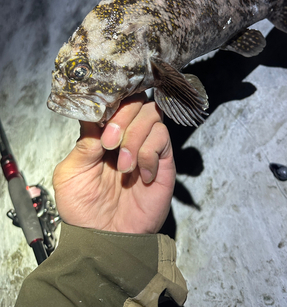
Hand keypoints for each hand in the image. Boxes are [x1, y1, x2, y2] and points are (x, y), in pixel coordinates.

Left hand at [53, 93, 174, 233]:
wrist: (105, 240)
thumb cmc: (84, 209)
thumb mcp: (70, 174)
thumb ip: (83, 143)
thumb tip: (95, 115)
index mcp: (103, 133)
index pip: (114, 100)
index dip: (110, 102)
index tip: (101, 118)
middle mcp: (127, 134)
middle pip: (137, 101)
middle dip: (122, 118)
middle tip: (110, 143)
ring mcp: (147, 146)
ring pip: (152, 115)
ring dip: (135, 137)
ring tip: (123, 166)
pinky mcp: (163, 161)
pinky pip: (163, 139)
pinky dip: (149, 153)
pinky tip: (140, 175)